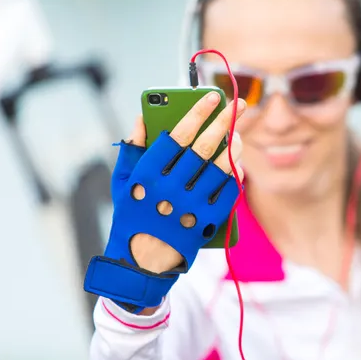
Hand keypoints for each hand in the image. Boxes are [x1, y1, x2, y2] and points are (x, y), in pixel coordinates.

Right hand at [127, 94, 245, 272]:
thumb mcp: (122, 181)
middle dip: (224, 121)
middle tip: (238, 104)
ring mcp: (192, 207)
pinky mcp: (207, 222)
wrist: (140, 263)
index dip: (197, 113)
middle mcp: (171, 189)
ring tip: (238, 133)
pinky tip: (237, 161)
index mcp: (148, 175)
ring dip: (233, 147)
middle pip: (204, 148)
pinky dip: (235, 175)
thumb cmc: (131, 215)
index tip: (212, 96)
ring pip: (221, 168)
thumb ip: (133, 148)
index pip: (178, 135)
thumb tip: (144, 117)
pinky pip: (227, 193)